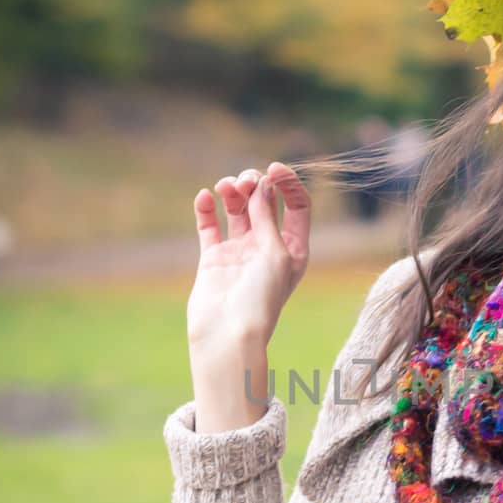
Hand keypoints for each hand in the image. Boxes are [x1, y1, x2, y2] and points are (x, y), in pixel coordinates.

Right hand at [186, 162, 309, 361]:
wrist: (228, 334)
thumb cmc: (260, 299)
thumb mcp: (274, 253)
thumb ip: (266, 217)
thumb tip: (262, 184)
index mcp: (293, 249)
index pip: (297, 206)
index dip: (287, 184)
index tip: (273, 169)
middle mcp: (268, 248)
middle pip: (265, 203)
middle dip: (255, 185)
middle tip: (245, 180)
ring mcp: (239, 252)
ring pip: (237, 210)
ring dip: (232, 192)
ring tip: (226, 187)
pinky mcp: (213, 258)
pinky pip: (209, 226)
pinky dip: (206, 208)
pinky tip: (205, 197)